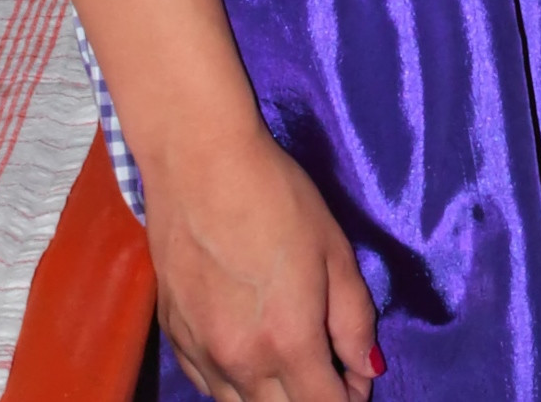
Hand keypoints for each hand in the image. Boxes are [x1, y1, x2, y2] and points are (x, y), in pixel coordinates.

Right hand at [145, 124, 379, 401]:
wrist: (199, 163)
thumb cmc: (277, 196)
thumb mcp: (333, 250)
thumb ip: (354, 319)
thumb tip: (366, 369)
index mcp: (288, 342)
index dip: (350, 400)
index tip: (357, 379)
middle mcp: (241, 362)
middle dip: (312, 401)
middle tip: (328, 369)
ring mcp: (201, 354)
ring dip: (272, 397)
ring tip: (290, 363)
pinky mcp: (175, 337)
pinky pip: (208, 385)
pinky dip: (235, 384)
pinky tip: (250, 353)